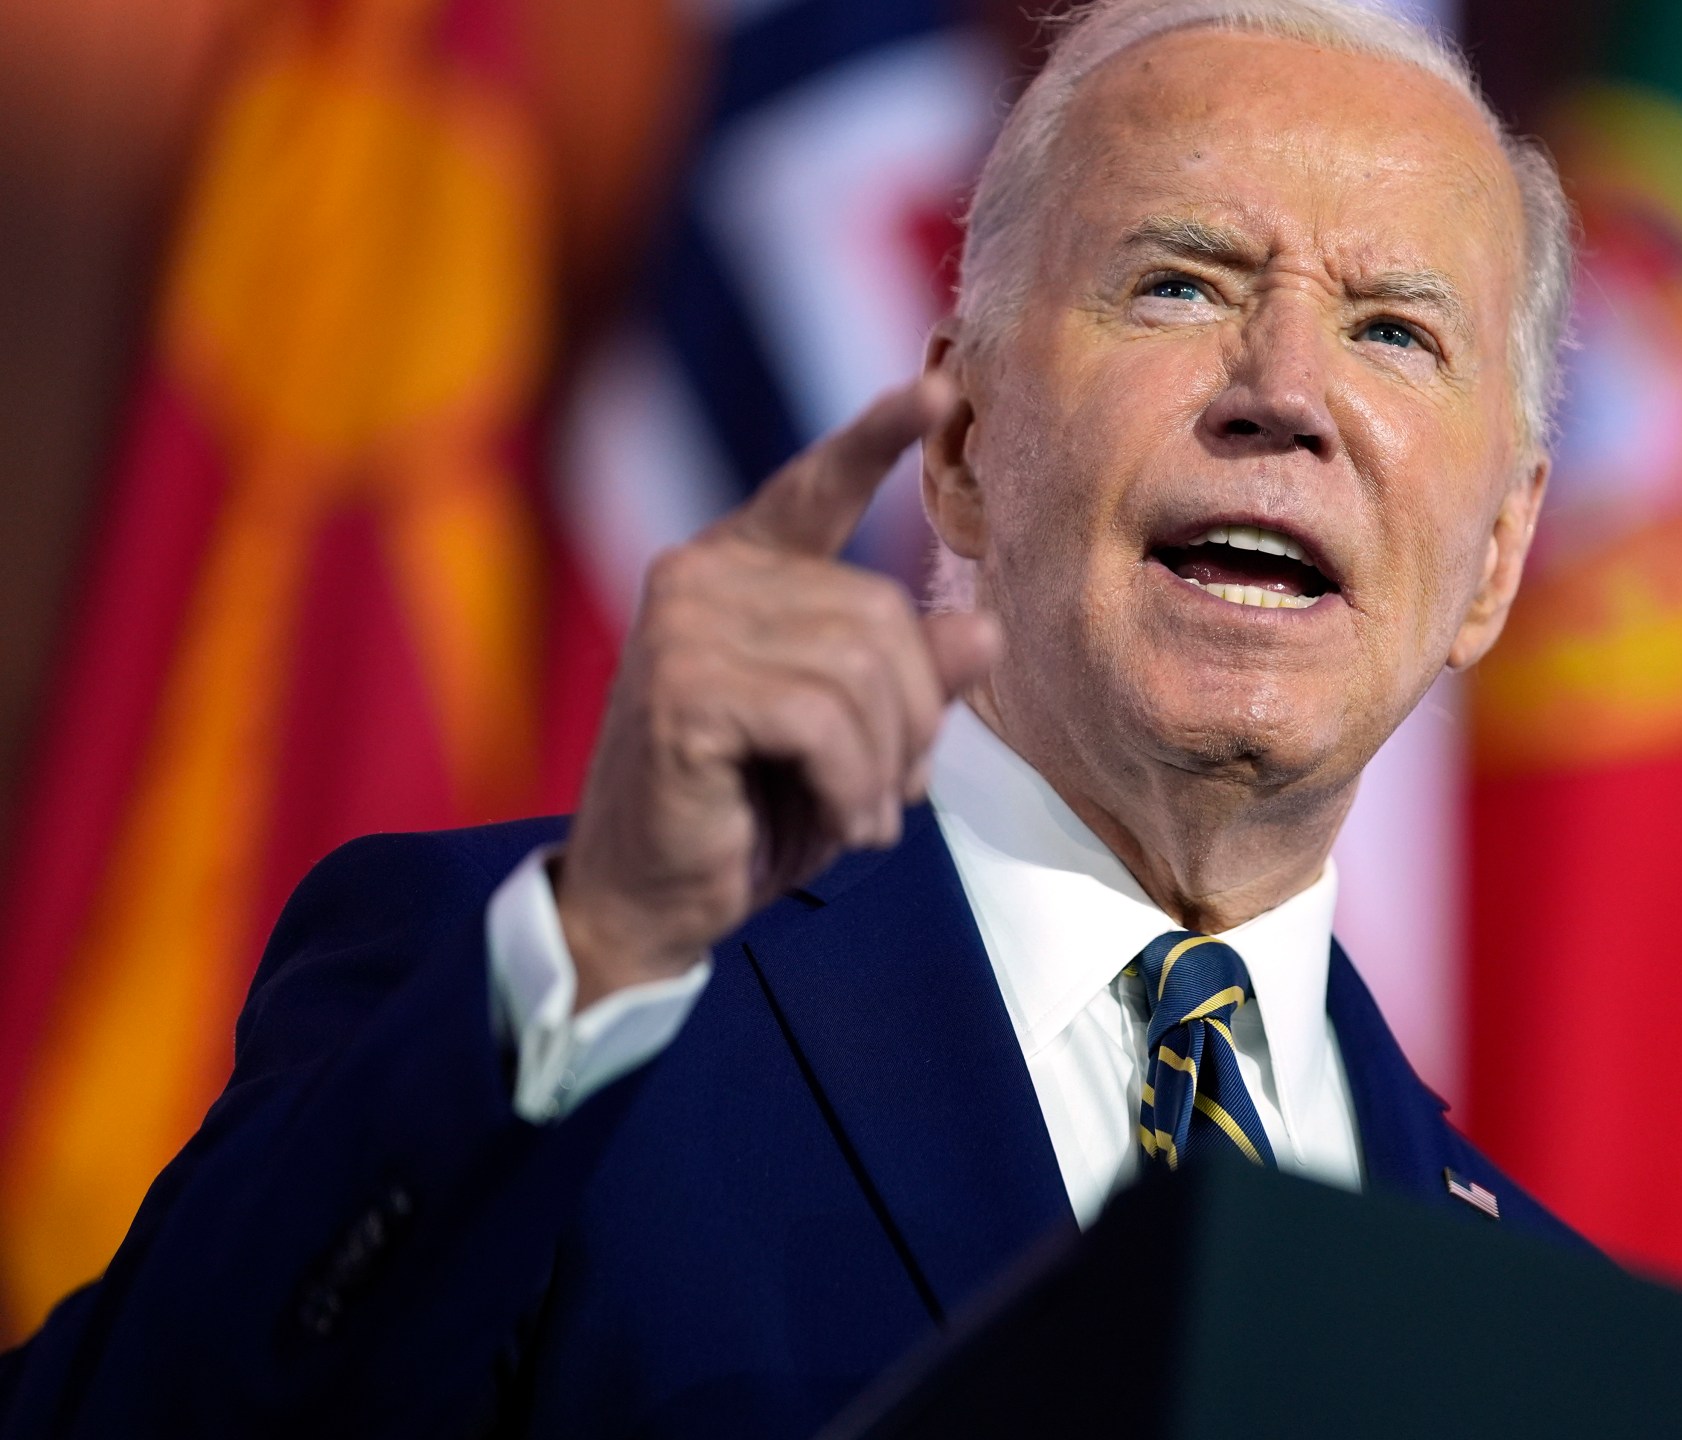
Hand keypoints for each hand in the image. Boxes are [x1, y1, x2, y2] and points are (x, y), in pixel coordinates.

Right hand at [553, 376, 999, 1003]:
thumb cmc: (752, 814)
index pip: (818, 486)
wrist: (654, 900)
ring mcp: (684, 622)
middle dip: (914, 717)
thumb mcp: (856, 742)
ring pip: (862, 668)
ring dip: (887, 764)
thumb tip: (983, 629)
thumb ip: (911, 680)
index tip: (937, 388)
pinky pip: (824, 720)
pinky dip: (852, 785)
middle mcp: (703, 574)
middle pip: (881, 613)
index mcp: (742, 570)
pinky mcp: (682, 685)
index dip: (877, 437)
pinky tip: (840, 823)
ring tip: (864, 816)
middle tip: (899, 794)